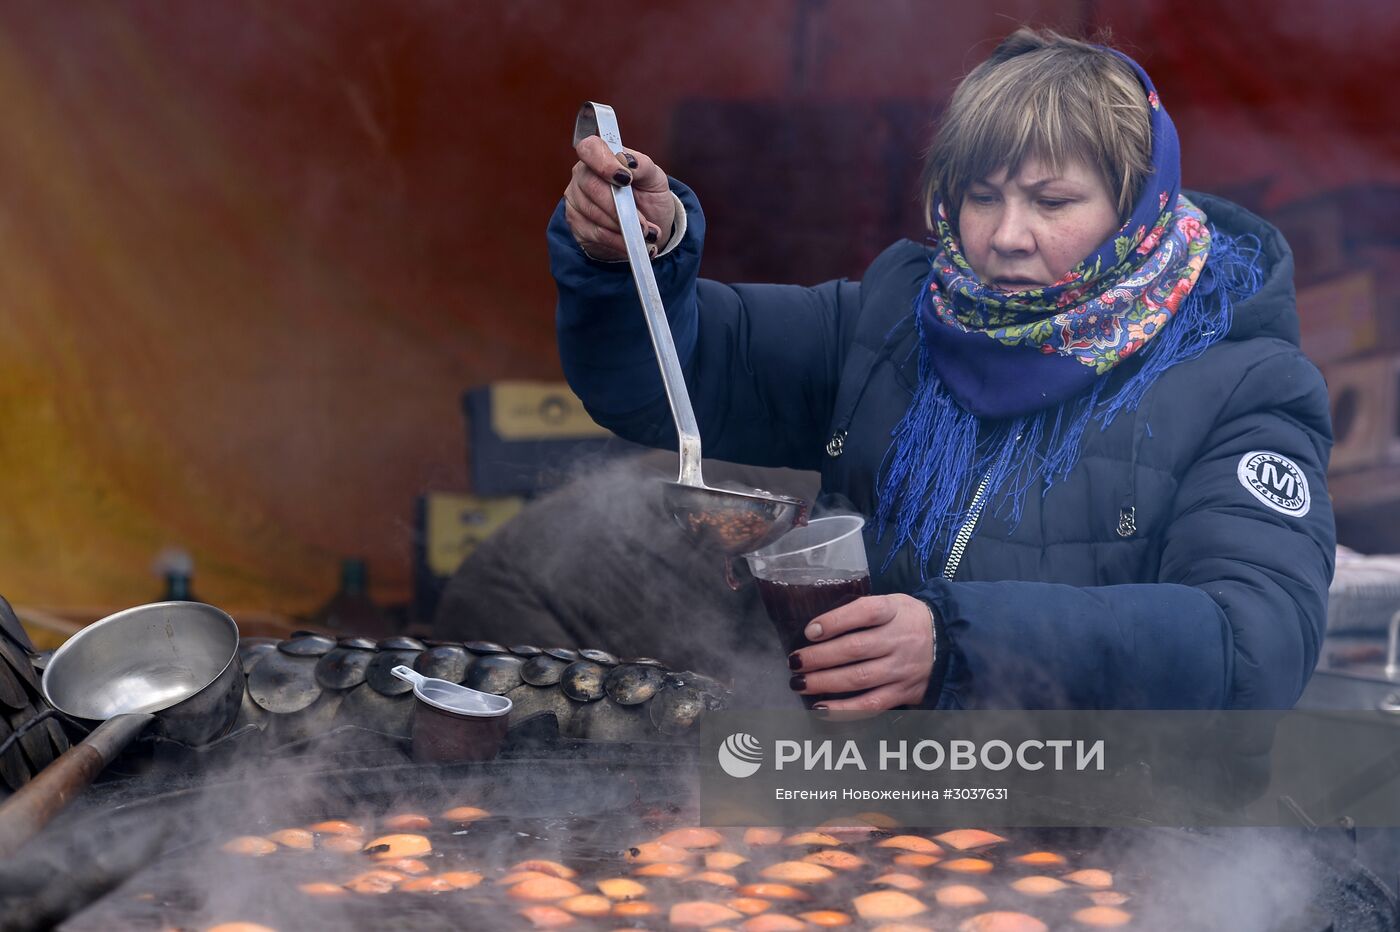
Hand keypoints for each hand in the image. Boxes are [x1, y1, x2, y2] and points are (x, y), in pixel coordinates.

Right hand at [564, 136, 675, 260]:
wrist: (649, 226)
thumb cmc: (649, 197)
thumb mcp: (654, 178)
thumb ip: (642, 165)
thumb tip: (628, 162)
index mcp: (601, 156)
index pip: (590, 148)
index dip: (604, 163)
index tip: (625, 179)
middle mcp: (583, 176)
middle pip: (592, 187)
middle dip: (620, 208)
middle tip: (644, 223)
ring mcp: (577, 201)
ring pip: (594, 214)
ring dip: (623, 228)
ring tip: (644, 234)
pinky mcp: (577, 225)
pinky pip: (595, 234)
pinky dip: (617, 241)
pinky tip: (631, 243)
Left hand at [787, 594, 934, 710]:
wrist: (948, 641)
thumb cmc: (906, 619)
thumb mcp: (891, 602)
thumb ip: (860, 612)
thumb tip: (817, 629)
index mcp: (894, 611)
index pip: (865, 612)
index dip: (835, 621)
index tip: (810, 631)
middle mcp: (899, 640)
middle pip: (855, 649)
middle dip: (819, 657)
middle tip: (795, 662)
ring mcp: (901, 669)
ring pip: (859, 679)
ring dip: (824, 682)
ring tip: (799, 683)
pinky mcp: (903, 693)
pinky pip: (871, 705)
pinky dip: (844, 709)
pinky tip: (821, 709)